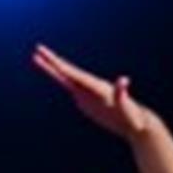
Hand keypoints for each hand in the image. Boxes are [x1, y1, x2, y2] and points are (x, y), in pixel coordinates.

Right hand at [31, 45, 153, 139]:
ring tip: (37, 58)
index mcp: (98, 86)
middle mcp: (91, 85)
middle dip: (52, 61)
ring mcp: (86, 91)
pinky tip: (51, 72)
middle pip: (68, 71)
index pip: (76, 76)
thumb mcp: (126, 107)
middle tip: (38, 49)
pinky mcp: (84, 98)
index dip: (63, 69)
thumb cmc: (131, 117)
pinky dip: (58, 78)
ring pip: (65, 77)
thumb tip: (123, 80)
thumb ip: (122, 93)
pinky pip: (67, 86)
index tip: (51, 61)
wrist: (135, 122)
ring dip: (51, 67)